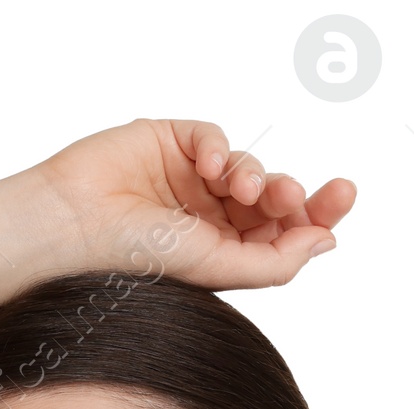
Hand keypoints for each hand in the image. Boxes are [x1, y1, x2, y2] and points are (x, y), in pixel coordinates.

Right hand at [30, 116, 356, 289]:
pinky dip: (218, 146)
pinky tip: (207, 165)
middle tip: (298, 193)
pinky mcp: (169, 144)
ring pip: (245, 167)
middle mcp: (207, 219)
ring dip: (254, 175)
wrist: (74, 227)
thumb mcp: (216, 268)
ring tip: (242, 188)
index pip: (279, 235)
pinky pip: (211, 135)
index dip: (314, 216)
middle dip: (292, 194)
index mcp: (220, 255)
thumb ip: (275, 261)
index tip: (339, 200)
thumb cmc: (133, 260)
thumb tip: (326, 241)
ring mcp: (188, 181)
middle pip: (271, 199)